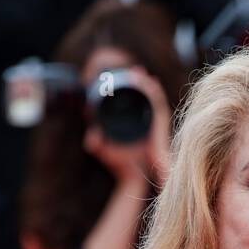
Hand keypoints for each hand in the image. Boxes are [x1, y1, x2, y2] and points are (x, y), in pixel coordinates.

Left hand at [84, 67, 171, 184]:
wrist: (137, 179)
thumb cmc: (124, 168)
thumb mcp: (106, 153)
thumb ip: (96, 144)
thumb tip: (89, 137)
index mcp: (140, 128)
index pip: (139, 105)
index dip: (135, 91)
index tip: (128, 80)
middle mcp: (150, 124)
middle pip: (147, 98)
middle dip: (142, 83)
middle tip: (134, 69)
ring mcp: (156, 124)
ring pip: (153, 97)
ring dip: (146, 83)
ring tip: (137, 71)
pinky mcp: (159, 125)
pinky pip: (157, 103)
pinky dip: (152, 91)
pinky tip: (147, 81)